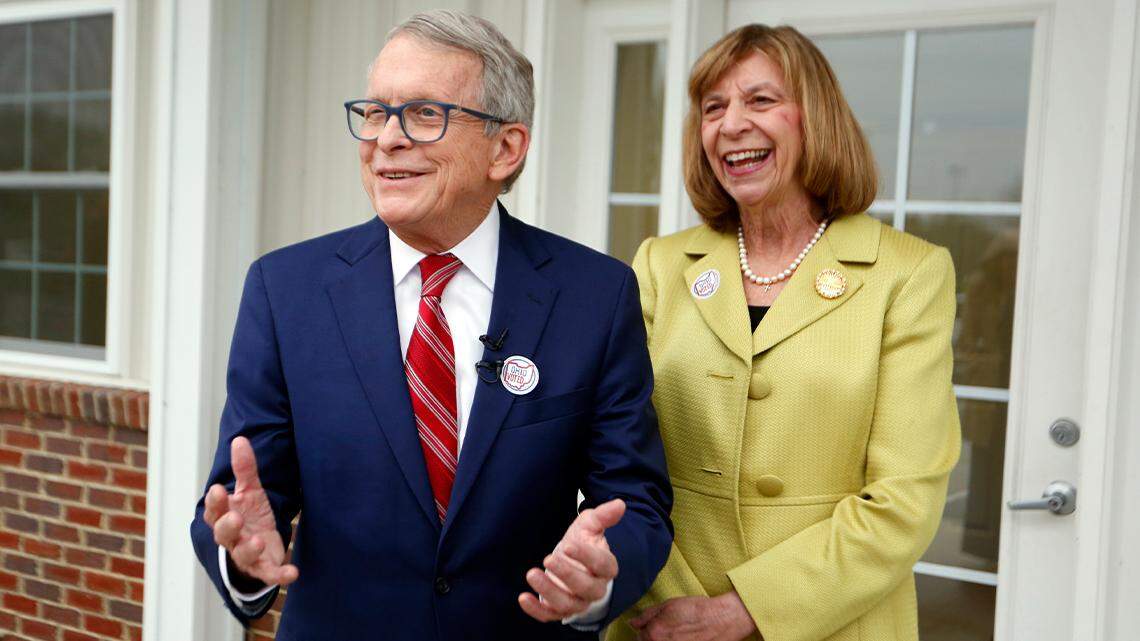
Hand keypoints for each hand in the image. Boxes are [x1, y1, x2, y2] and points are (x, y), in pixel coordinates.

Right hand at [203, 436, 297, 587]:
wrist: (260, 546)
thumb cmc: (249, 515)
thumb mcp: (250, 491)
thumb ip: (245, 469)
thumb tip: (239, 440)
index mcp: (225, 516)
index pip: (214, 510)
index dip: (215, 502)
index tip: (219, 489)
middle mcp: (232, 538)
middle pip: (223, 533)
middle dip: (228, 526)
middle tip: (235, 517)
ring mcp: (247, 554)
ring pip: (244, 554)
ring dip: (250, 548)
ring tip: (259, 540)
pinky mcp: (264, 568)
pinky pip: (270, 574)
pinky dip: (280, 575)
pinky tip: (293, 572)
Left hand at [518, 498, 624, 621]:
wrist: (572, 562)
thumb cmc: (582, 542)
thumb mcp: (590, 525)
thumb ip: (603, 516)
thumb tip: (619, 504)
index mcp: (606, 567)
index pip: (602, 564)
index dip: (586, 556)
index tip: (568, 544)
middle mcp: (595, 588)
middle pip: (587, 588)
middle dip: (567, 574)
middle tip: (548, 558)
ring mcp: (577, 602)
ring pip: (568, 605)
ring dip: (549, 592)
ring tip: (532, 573)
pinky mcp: (558, 611)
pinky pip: (549, 616)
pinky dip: (536, 610)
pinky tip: (523, 597)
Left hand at [629, 592, 756, 640]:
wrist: (722, 620)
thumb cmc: (697, 610)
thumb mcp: (669, 605)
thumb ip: (647, 615)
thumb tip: (633, 622)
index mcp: (654, 633)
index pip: (639, 637)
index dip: (647, 630)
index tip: (656, 627)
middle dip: (654, 638)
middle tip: (670, 630)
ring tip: (679, 635)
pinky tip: (685, 639)